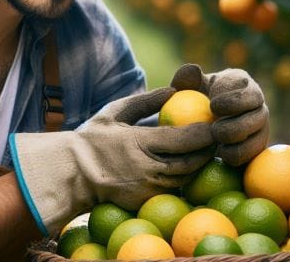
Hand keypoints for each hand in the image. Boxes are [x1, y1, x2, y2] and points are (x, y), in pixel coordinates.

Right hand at [9, 88, 214, 234]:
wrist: (72, 174)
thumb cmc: (93, 138)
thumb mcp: (114, 112)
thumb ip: (144, 101)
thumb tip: (172, 90)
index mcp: (138, 143)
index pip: (183, 138)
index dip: (205, 132)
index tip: (214, 123)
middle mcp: (147, 168)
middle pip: (192, 161)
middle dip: (209, 150)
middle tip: (217, 138)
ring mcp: (148, 188)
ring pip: (186, 177)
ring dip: (200, 164)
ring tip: (206, 150)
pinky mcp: (146, 200)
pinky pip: (173, 188)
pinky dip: (184, 177)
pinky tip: (188, 166)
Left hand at [171, 63, 269, 165]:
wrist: (200, 117)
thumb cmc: (194, 96)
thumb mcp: (188, 86)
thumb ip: (187, 78)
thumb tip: (192, 69)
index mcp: (244, 84)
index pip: (246, 91)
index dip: (232, 100)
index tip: (213, 106)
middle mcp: (258, 104)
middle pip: (259, 115)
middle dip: (236, 124)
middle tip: (214, 130)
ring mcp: (261, 125)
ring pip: (260, 137)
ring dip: (238, 143)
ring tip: (216, 144)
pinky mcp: (258, 144)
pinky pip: (254, 154)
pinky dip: (238, 156)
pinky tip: (220, 156)